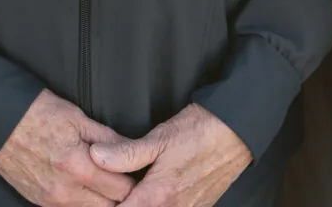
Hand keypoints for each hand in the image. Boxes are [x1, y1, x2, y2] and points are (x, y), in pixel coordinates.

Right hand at [0, 89, 136, 205]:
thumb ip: (106, 138)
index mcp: (78, 166)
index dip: (133, 180)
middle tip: (124, 177)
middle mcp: (65, 191)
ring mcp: (51, 200)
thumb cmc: (38, 112)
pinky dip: (81, 200)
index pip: (121, 189)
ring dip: (100, 199)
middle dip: (119, 194)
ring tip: (104, 180)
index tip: (136, 171)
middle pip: (108, 206)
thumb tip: (132, 150)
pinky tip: (83, 185)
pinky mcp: (40, 203)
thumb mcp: (76, 117)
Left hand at [89, 104, 251, 206]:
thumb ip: (126, 153)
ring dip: (141, 205)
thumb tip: (96, 156)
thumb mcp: (159, 138)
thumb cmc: (197, 132)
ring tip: (132, 191)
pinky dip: (158, 205)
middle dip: (123, 206)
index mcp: (158, 197)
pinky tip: (154, 191)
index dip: (106, 206)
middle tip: (112, 192)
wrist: (236, 132)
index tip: (97, 196)